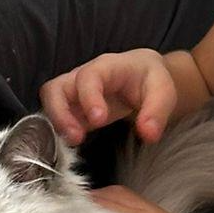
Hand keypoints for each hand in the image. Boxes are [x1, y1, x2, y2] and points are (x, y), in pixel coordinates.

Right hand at [41, 49, 178, 145]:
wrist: (142, 76)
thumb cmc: (150, 80)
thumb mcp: (163, 92)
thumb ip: (157, 112)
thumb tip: (147, 134)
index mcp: (106, 67)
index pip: (89, 77)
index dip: (89, 97)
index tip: (98, 120)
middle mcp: (82, 76)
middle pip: (55, 88)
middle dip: (61, 113)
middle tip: (76, 137)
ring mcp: (73, 92)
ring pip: (50, 102)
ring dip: (56, 123)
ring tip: (73, 141)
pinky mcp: (72, 108)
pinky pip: (55, 116)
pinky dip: (58, 130)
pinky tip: (71, 144)